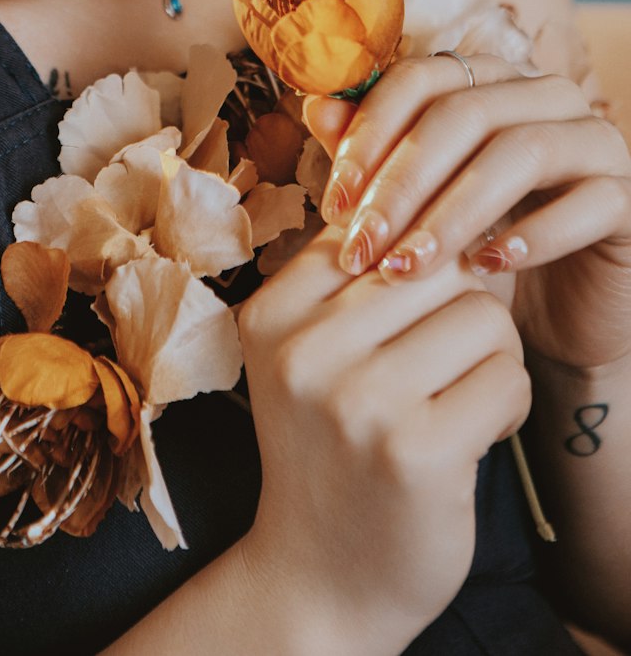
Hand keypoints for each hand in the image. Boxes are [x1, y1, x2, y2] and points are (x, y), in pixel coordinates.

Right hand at [237, 227, 529, 655]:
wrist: (322, 580)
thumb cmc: (330, 449)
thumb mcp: (311, 353)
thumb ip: (356, 278)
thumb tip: (446, 196)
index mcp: (268, 313)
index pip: (375, 228)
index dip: (416, 265)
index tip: (407, 321)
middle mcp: (301, 350)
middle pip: (437, 265)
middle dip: (462, 309)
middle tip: (442, 365)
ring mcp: (356, 401)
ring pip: (482, 316)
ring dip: (492, 358)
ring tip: (459, 399)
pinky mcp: (417, 450)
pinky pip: (507, 377)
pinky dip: (507, 404)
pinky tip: (474, 435)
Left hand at [304, 54, 630, 371]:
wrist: (556, 320)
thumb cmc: (474, 250)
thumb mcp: (416, 206)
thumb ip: (372, 155)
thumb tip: (316, 107)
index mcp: (487, 80)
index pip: (421, 77)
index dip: (370, 132)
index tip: (333, 199)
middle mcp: (544, 95)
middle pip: (464, 113)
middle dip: (401, 182)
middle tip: (360, 245)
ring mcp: (595, 140)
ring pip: (520, 153)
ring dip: (453, 212)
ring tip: (408, 266)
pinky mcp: (629, 196)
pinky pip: (586, 201)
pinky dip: (531, 235)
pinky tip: (486, 267)